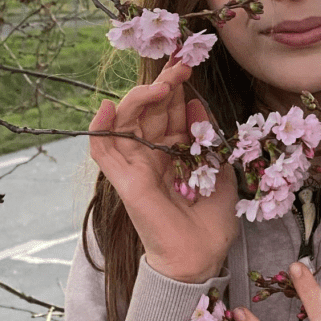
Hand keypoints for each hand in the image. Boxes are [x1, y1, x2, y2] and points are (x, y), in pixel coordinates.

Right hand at [88, 56, 238, 282]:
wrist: (201, 255)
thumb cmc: (212, 219)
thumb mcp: (219, 168)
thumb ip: (205, 137)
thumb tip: (194, 104)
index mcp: (173, 152)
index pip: (169, 111)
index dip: (176, 88)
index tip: (188, 65)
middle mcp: (151, 155)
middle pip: (149, 111)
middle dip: (163, 85)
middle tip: (180, 67)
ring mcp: (135, 166)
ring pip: (126, 122)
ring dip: (139, 99)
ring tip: (161, 85)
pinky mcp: (124, 180)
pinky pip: (103, 150)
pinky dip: (101, 127)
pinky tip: (109, 106)